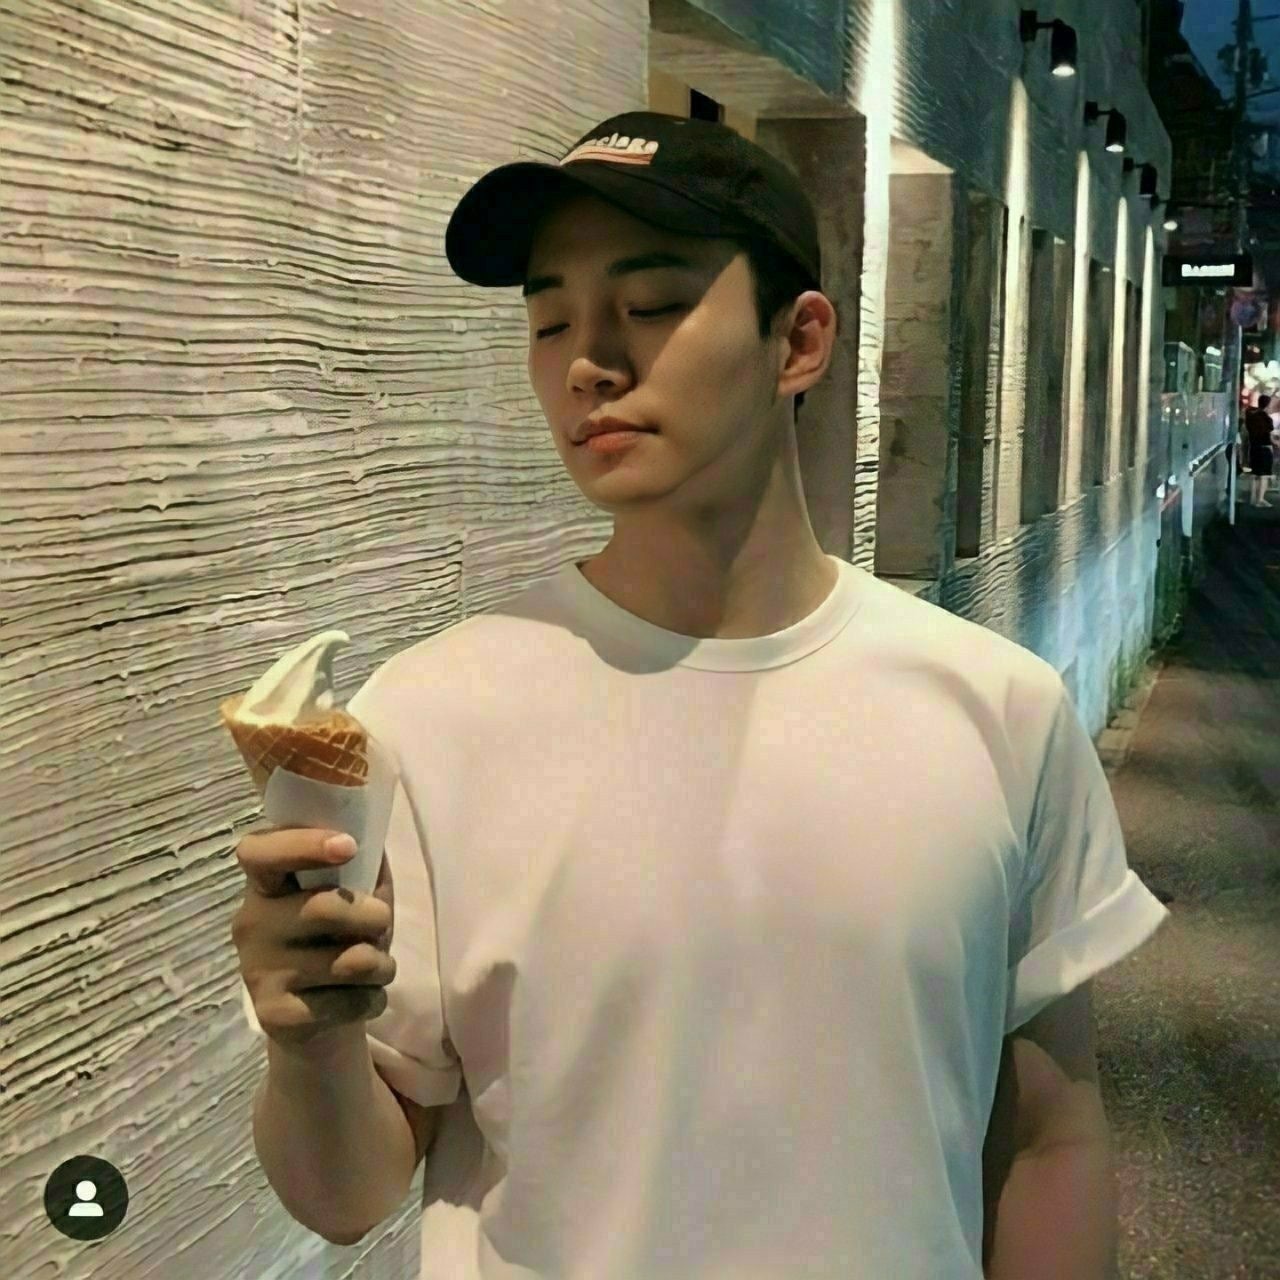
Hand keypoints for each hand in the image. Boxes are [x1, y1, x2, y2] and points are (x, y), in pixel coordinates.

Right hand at [231, 826, 394, 1050]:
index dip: (303, 844)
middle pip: (323, 908)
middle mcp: (252, 923)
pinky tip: (360, 998)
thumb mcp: (352, 894)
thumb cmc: (338, 938)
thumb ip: (361, 866)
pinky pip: (348, 1002)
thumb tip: (374, 836)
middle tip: (382, 924)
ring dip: (381, 964)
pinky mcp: (275, 1014)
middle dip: (374, 916)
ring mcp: (258, 971)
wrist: (317, 1018)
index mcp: (265, 884)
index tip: (348, 845)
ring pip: (348, 961)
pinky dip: (372, 1000)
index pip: (259, 852)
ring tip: (377, 967)